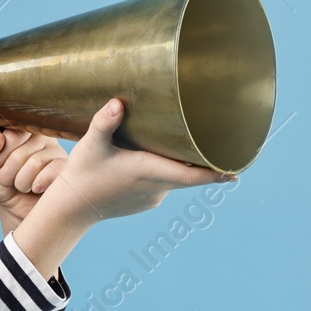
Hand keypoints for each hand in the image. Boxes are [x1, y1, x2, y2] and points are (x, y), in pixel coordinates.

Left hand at [0, 124, 68, 221]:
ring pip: (34, 163)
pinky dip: (38, 184)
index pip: (11, 133)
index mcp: (22, 130)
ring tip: (21, 186)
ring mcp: (57, 153)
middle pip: (20, 151)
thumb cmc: (3, 184)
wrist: (16, 210)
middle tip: (8, 180)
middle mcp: (42, 137)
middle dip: (7, 172)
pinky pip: (52, 172)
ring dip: (20, 182)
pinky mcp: (67, 170)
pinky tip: (36, 188)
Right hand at [46, 97, 234, 223]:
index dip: (217, 173)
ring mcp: (153, 197)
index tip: (237, 170)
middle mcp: (158, 187)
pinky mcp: (147, 201)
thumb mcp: (91, 144)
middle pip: (189, 172)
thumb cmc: (83, 174)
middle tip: (219, 141)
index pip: (193, 176)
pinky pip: (163, 183)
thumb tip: (118, 102)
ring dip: (179, 162)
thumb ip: (105, 122)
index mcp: (151, 171)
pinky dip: (165, 171)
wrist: (73, 209)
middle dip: (202, 158)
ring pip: (176, 176)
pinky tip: (154, 158)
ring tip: (181, 140)